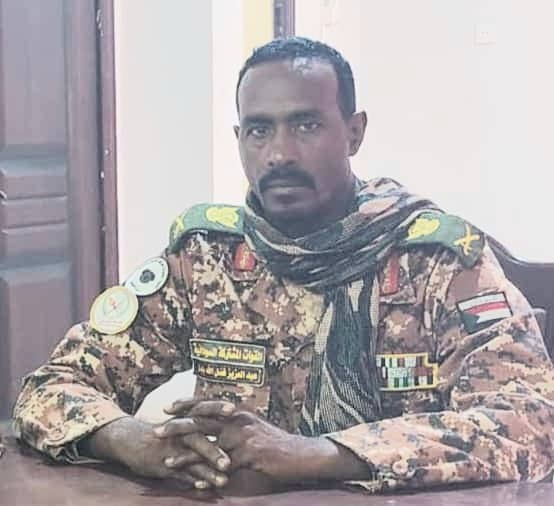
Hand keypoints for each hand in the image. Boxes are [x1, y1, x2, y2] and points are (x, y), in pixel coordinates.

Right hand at [86, 416, 229, 487]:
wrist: (130, 438)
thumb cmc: (163, 430)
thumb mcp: (181, 420)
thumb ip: (201, 421)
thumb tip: (226, 422)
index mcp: (185, 418)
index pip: (203, 410)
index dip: (217, 408)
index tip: (235, 410)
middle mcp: (179, 433)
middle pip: (198, 439)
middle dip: (215, 450)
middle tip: (231, 460)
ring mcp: (171, 449)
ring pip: (191, 460)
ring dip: (208, 471)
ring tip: (224, 480)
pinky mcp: (163, 464)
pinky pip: (180, 474)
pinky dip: (192, 481)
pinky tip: (204, 488)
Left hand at [163, 399, 371, 484]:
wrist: (299, 454)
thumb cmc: (274, 443)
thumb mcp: (253, 429)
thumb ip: (233, 429)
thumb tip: (216, 431)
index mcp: (237, 413)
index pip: (208, 405)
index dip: (187, 405)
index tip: (168, 407)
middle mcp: (238, 421)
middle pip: (202, 421)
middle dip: (177, 426)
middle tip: (156, 431)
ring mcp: (244, 438)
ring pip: (209, 446)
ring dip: (186, 457)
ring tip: (167, 463)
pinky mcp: (250, 455)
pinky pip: (224, 468)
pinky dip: (208, 477)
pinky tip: (195, 484)